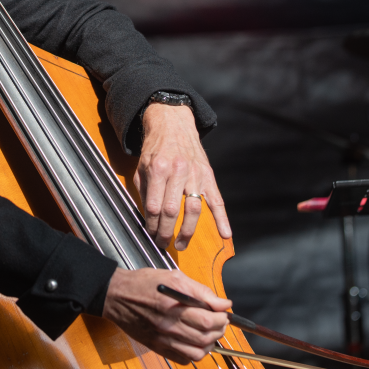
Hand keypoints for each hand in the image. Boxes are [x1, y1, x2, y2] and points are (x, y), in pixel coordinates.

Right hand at [102, 268, 230, 362]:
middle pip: (206, 337)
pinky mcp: (157, 347)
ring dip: (210, 344)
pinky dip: (195, 354)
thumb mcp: (175, 277)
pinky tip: (195, 342)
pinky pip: (183, 360)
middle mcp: (169, 325)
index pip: (209, 320)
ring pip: (198, 352)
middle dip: (220, 330)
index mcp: (175, 306)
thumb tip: (223, 303)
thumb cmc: (144, 283)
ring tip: (209, 333)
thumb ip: (201, 291)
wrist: (117, 296)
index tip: (224, 312)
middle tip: (220, 322)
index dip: (223, 318)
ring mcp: (163, 339)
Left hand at [134, 103, 231, 250]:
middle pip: (172, 210)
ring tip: (181, 244)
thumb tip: (147, 218)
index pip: (154, 206)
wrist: (172, 124)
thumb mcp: (142, 167)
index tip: (150, 235)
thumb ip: (144, 191)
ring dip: (187, 231)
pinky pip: (217, 200)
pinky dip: (222, 218)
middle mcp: (178, 172)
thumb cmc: (156, 148)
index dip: (151, 225)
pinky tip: (225, 234)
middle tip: (162, 244)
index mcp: (159, 169)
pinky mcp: (208, 175)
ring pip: (194, 209)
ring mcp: (195, 174)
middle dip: (166, 232)